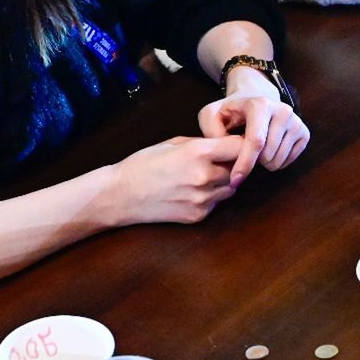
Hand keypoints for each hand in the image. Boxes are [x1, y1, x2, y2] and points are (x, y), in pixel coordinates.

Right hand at [108, 135, 244, 224]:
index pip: (239, 146)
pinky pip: (216, 203)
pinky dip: (212, 197)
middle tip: (221, 161)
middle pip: (238, 169)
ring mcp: (202, 199)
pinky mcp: (198, 216)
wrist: (120, 196)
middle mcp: (204, 176)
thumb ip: (202, 144)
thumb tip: (224, 144)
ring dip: (225, 181)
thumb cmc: (143, 164)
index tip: (235, 145)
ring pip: (231, 188)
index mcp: (198, 152)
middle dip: (233, 164)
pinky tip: (194, 191)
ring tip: (206, 175)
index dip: (240, 144)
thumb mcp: (173, 143)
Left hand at [199, 66, 310, 185]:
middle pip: (268, 155)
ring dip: (264, 163)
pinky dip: (277, 162)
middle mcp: (283, 111)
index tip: (235, 180)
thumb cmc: (232, 110)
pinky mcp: (304, 132)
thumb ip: (211, 131)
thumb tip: (224, 151)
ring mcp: (296, 122)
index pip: (256, 141)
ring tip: (256, 151)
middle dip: (253, 163)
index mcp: (260, 105)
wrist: (256, 97)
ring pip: (279, 160)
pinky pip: (290, 160)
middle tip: (244, 153)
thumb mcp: (212, 114)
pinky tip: (269, 151)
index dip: (245, 163)